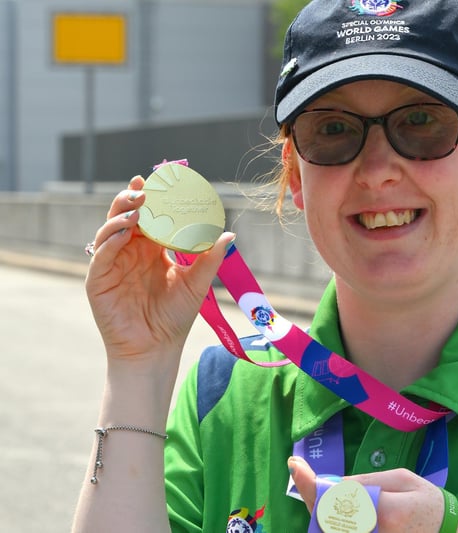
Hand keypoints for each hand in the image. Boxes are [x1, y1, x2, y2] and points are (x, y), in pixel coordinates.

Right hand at [85, 176, 233, 370]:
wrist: (156, 348)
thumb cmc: (175, 317)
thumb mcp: (197, 283)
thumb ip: (210, 259)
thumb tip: (230, 234)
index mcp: (151, 249)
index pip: (149, 216)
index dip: (152, 198)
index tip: (160, 180)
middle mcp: (129, 251)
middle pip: (125, 216)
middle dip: (132, 199)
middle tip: (145, 188)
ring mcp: (111, 263)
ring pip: (109, 229)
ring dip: (121, 215)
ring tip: (137, 207)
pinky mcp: (97, 279)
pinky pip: (101, 254)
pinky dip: (110, 239)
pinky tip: (124, 231)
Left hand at [289, 456, 457, 531]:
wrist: (445, 532)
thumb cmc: (428, 502)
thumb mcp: (404, 480)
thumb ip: (369, 482)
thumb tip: (336, 484)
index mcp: (387, 512)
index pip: (338, 498)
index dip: (312, 483)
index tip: (295, 465)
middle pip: (326, 517)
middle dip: (308, 492)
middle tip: (299, 471)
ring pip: (329, 527)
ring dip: (315, 505)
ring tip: (309, 482)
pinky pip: (339, 531)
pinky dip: (326, 516)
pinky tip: (323, 500)